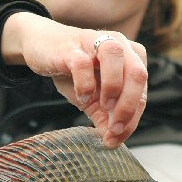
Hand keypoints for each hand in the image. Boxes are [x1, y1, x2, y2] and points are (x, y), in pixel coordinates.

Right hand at [1, 12, 147, 146]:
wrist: (41, 47)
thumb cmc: (71, 69)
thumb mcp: (92, 97)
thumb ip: (104, 117)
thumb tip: (112, 141)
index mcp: (131, 57)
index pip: (141, 92)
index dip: (132, 119)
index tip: (115, 138)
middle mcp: (118, 44)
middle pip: (137, 74)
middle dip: (128, 107)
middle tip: (114, 129)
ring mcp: (94, 41)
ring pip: (115, 58)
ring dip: (113, 88)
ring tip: (103, 107)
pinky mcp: (71, 46)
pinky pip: (83, 64)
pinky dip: (85, 84)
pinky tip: (81, 97)